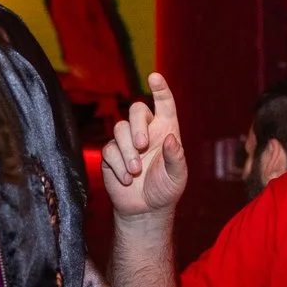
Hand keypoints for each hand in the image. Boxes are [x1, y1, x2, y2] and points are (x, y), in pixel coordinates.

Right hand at [102, 74, 187, 222]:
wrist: (145, 209)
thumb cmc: (166, 188)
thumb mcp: (177, 176)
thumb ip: (176, 157)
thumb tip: (171, 139)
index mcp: (166, 130)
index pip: (164, 103)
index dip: (160, 89)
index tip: (155, 77)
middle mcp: (146, 131)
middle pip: (136, 110)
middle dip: (137, 125)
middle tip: (142, 146)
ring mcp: (126, 141)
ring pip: (119, 128)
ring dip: (128, 151)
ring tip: (136, 171)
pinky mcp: (111, 154)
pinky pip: (109, 150)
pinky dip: (118, 165)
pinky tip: (127, 179)